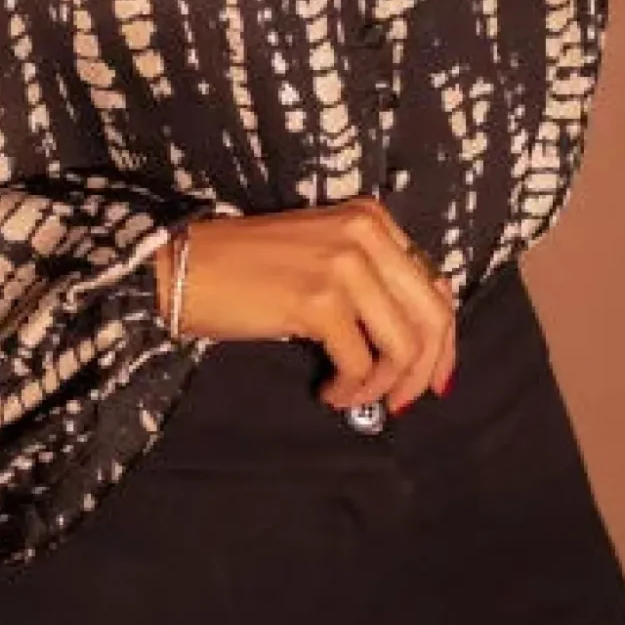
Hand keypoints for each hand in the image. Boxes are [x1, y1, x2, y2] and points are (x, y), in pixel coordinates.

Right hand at [158, 199, 457, 415]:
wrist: (182, 267)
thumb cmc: (245, 269)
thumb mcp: (321, 256)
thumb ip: (370, 281)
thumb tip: (417, 342)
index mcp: (372, 220)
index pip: (435, 286)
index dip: (441, 342)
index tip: (430, 380)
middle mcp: (366, 234)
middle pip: (431, 317)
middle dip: (422, 372)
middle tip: (400, 404)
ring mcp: (344, 265)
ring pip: (402, 345)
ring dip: (382, 387)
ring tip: (351, 398)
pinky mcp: (318, 300)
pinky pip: (360, 362)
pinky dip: (350, 389)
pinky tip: (326, 392)